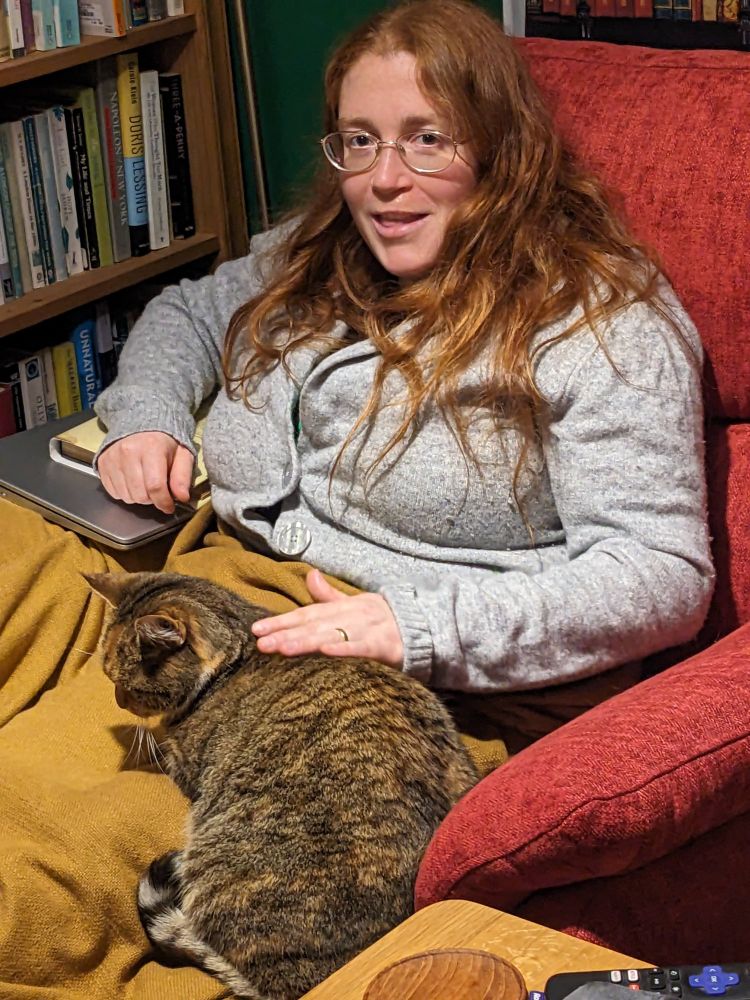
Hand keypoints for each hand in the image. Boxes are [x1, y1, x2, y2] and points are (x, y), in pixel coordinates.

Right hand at [97, 431, 194, 514]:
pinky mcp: (102, 464)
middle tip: (158, 489)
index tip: (169, 507)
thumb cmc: (163, 441)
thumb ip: (183, 476)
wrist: (140, 423)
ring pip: (126, 496)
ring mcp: (112, 458)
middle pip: (140, 494)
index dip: (164, 502)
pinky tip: (133, 481)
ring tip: (145, 483)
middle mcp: (128, 452)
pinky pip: (113, 493)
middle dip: (152, 499)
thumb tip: (182, 497)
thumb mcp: (182, 454)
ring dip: (138, 496)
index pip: (155, 486)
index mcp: (151, 447)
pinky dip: (125, 492)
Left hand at [251, 569, 403, 668]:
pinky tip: (325, 652)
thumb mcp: (357, 603)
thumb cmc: (386, 618)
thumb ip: (330, 594)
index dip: (281, 621)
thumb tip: (309, 574)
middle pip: (313, 625)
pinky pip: (361, 648)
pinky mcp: (383, 645)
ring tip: (282, 648)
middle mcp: (350, 616)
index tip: (256, 629)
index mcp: (342, 608)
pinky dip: (344, 649)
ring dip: (306, 641)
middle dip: (285, 633)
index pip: (306, 614)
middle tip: (260, 643)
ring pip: (331, 636)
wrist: (426, 627)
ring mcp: (366, 630)